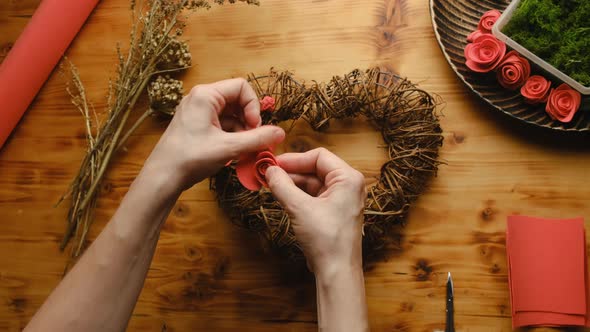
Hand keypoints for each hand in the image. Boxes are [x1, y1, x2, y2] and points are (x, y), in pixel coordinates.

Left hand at [144, 78, 284, 192]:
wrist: (163, 177)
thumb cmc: (190, 158)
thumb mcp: (229, 147)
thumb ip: (257, 139)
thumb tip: (281, 133)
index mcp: (206, 95)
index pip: (241, 87)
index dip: (253, 106)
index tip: (254, 127)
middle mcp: (201, 99)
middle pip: (237, 101)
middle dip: (249, 121)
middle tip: (253, 141)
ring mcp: (198, 113)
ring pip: (231, 115)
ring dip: (242, 132)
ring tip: (244, 151)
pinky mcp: (197, 126)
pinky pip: (222, 125)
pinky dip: (232, 137)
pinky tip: (234, 154)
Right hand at [265, 148, 366, 276]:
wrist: (336, 271)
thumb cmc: (327, 240)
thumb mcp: (299, 208)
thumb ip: (282, 185)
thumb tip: (269, 171)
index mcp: (348, 179)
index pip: (319, 156)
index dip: (294, 159)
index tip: (274, 163)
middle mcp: (349, 186)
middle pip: (316, 169)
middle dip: (292, 172)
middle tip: (269, 174)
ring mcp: (342, 200)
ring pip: (313, 183)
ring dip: (293, 184)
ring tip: (272, 186)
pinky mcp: (334, 212)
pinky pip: (315, 196)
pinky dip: (298, 195)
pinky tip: (283, 197)